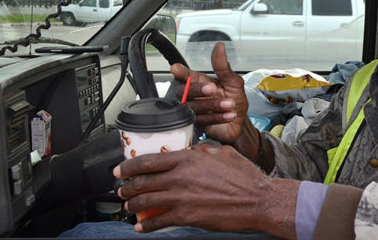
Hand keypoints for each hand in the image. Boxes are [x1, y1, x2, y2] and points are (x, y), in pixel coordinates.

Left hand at [114, 144, 297, 238]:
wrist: (257, 200)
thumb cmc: (244, 177)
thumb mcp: (223, 153)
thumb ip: (203, 151)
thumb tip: (191, 151)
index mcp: (188, 159)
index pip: (149, 161)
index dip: (129, 166)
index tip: (120, 170)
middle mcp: (181, 177)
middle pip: (143, 182)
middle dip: (127, 187)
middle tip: (122, 190)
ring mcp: (182, 198)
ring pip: (146, 201)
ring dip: (133, 205)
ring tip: (129, 207)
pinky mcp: (186, 216)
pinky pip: (159, 221)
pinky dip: (146, 225)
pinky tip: (141, 226)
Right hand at [171, 42, 258, 158]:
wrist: (241, 122)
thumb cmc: (235, 100)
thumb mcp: (233, 81)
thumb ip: (223, 66)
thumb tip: (219, 46)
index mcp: (201, 82)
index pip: (187, 76)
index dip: (181, 72)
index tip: (175, 69)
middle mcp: (195, 96)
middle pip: (185, 92)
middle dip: (198, 90)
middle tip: (212, 88)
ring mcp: (195, 110)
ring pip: (194, 107)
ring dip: (214, 105)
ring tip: (230, 104)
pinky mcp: (198, 124)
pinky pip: (202, 120)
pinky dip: (217, 117)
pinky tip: (229, 114)